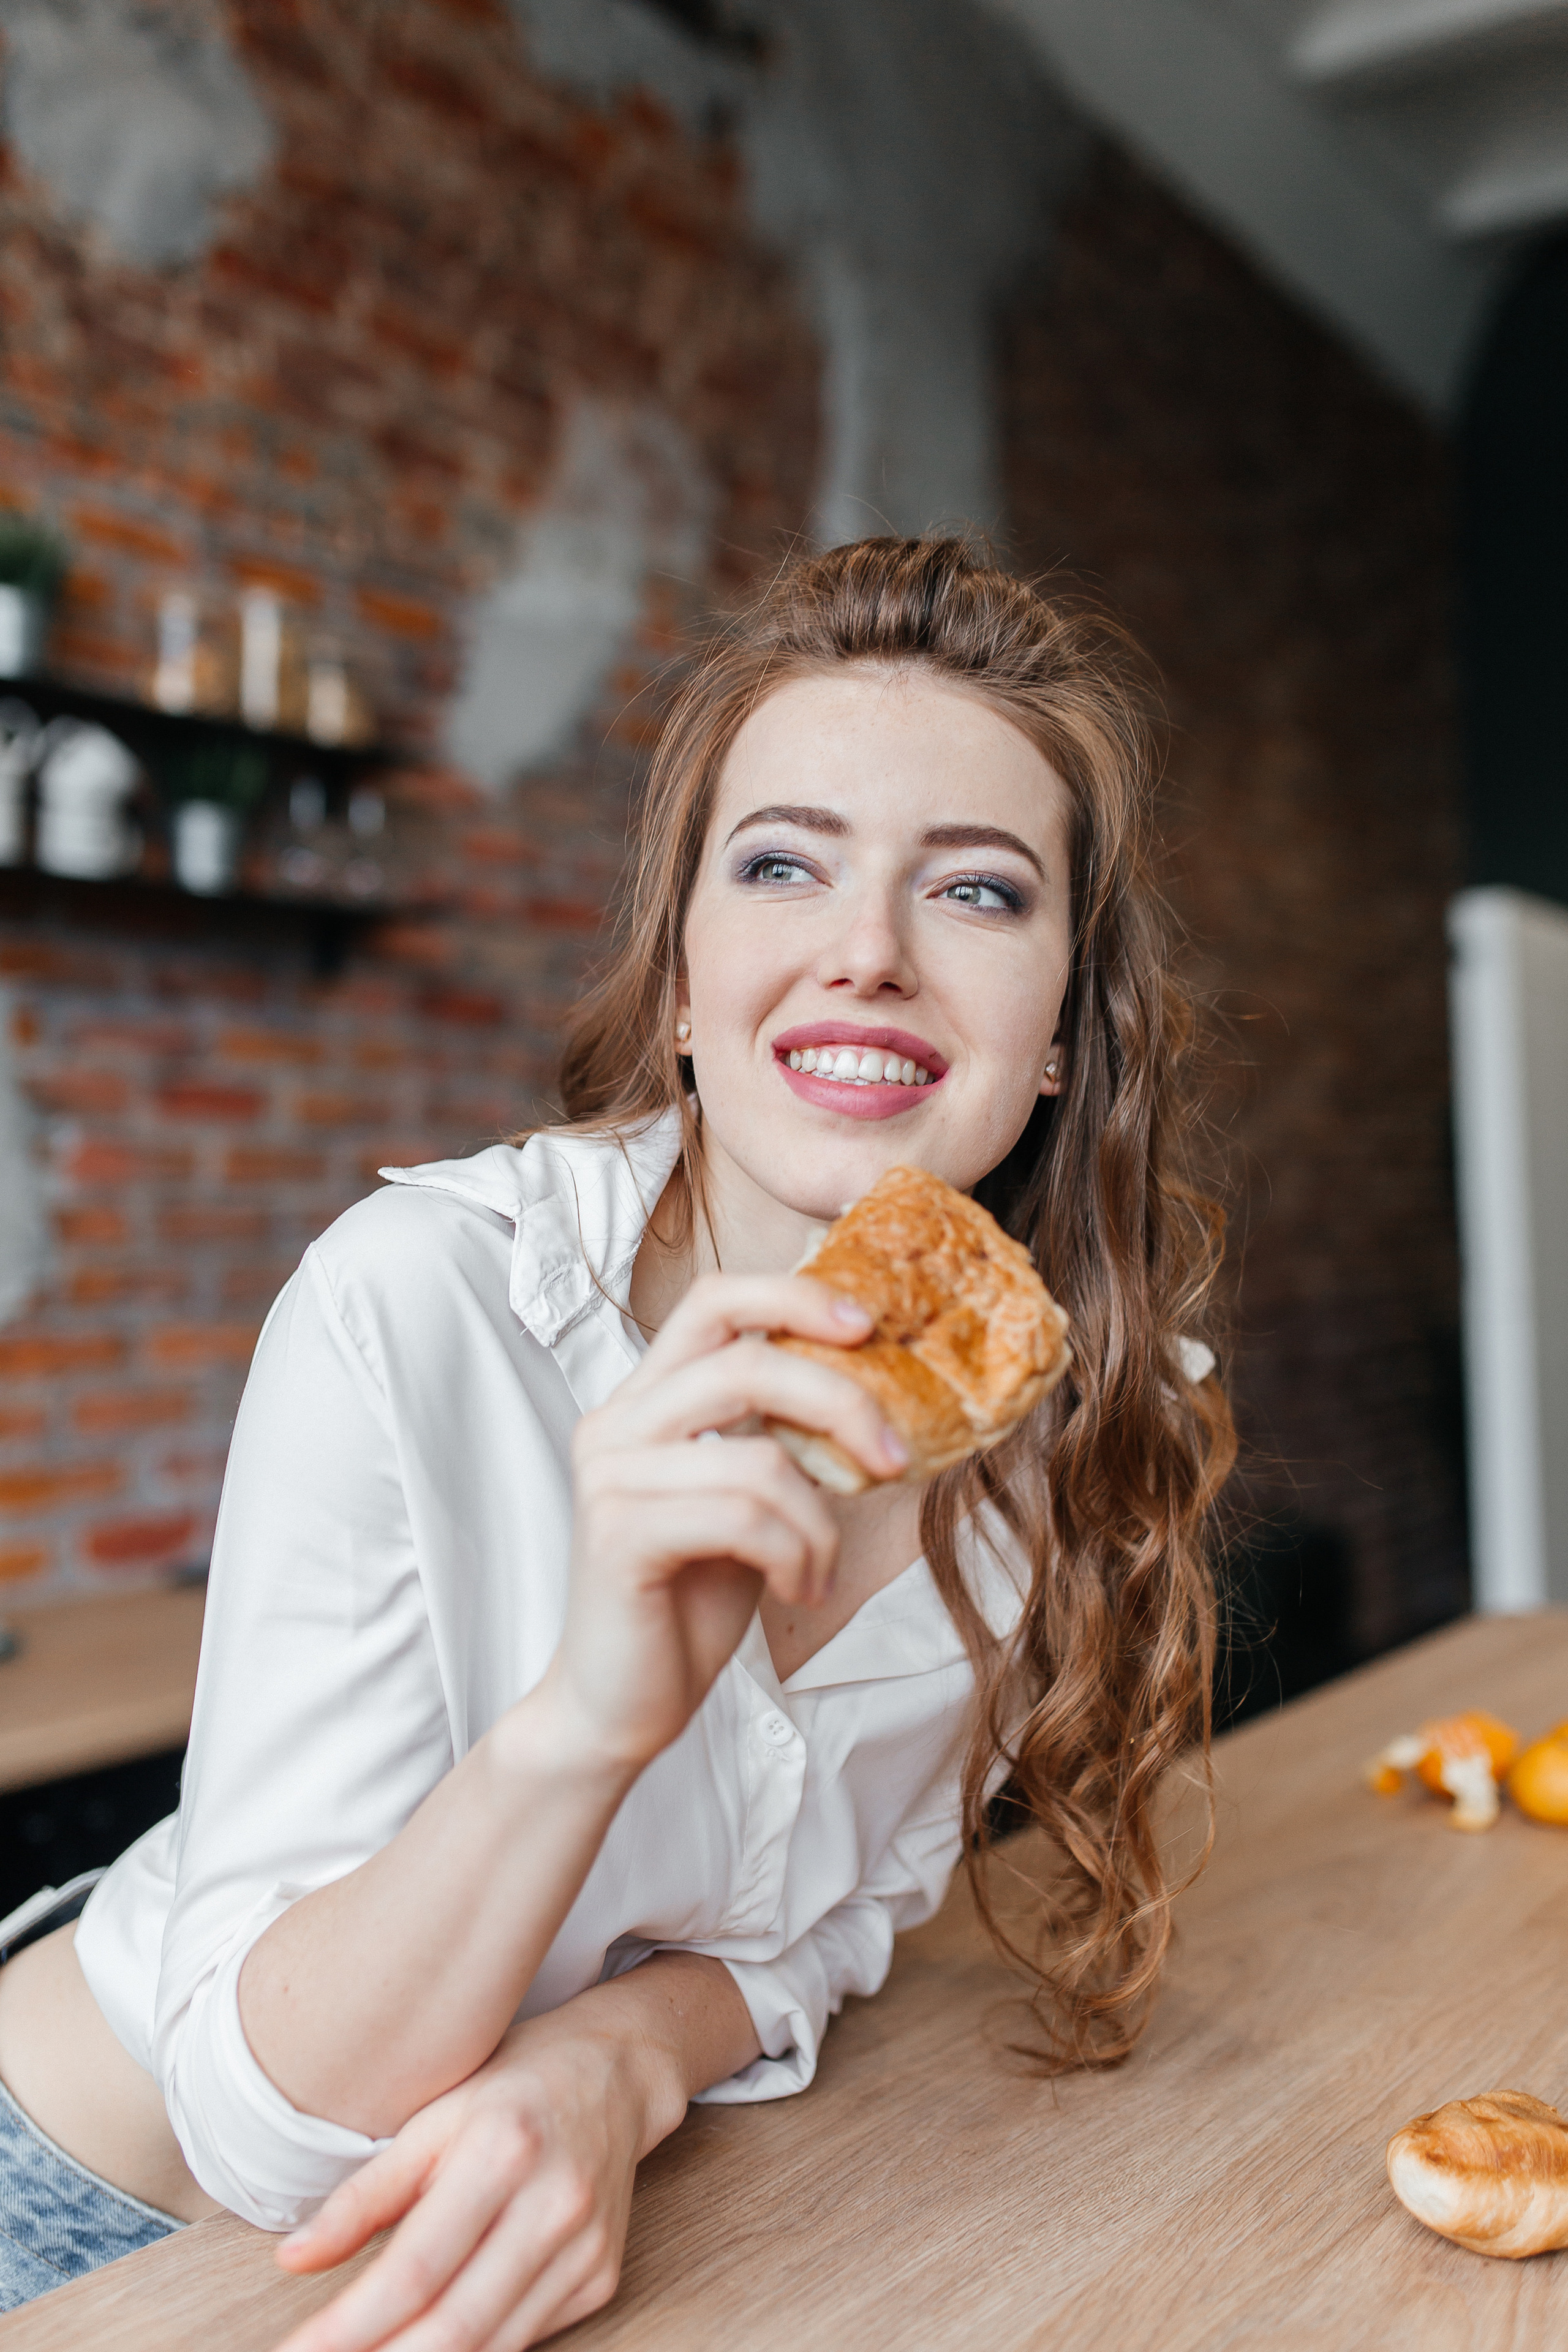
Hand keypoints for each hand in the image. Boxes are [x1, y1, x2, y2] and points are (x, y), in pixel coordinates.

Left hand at [273, 1998, 670, 2351]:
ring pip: (490, 2349)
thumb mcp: (432, 2117)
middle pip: (453, 2327)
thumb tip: (294, 2257)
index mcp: (503, 2151)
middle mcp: (553, 2205)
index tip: (297, 2351)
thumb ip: (366, 2194)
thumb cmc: (514, 2085)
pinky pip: (523, 2339)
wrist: (617, 2072)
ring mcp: (584, 2249)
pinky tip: (430, 2338)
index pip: (414, 2270)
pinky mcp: (600, 2278)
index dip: (348, 2327)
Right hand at [538, 1274, 905, 1771]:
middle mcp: (616, 1423)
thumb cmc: (688, 1599)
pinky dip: (793, 1555)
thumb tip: (876, 1388)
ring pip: (757, 1455)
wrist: (619, 1703)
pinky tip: (795, 1589)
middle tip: (894, 1455)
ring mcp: (611, 1476)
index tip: (866, 1322)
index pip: (714, 1301)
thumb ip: (782, 1437)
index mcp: (646, 1399)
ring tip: (820, 1569)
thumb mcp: (749, 1498)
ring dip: (818, 1520)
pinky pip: (742, 1518)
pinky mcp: (620, 1534)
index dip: (791, 1296)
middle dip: (839, 1401)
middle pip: (745, 1359)